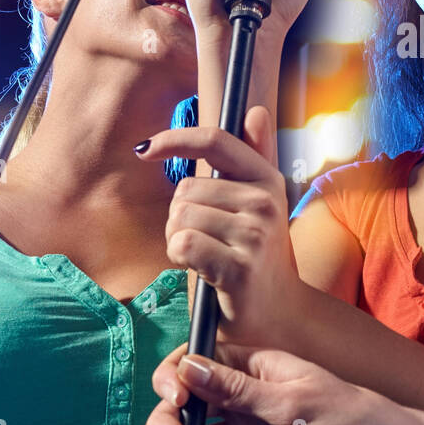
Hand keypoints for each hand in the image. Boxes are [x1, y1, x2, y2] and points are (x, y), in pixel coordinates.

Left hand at [134, 105, 299, 348]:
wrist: (280, 313)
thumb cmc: (258, 257)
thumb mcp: (261, 205)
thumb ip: (257, 157)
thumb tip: (258, 110)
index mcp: (267, 180)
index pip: (216, 141)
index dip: (175, 138)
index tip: (144, 150)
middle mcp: (265, 202)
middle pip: (185, 189)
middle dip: (178, 215)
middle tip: (204, 240)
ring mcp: (254, 234)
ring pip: (180, 217)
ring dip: (177, 239)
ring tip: (205, 257)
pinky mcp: (239, 266)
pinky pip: (183, 244)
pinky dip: (180, 257)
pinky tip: (201, 271)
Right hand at [140, 342, 412, 424]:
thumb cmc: (351, 417)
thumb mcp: (293, 400)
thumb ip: (238, 390)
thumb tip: (189, 366)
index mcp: (255, 369)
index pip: (200, 365)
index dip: (176, 378)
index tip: (173, 398)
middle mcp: (245, 401)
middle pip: (189, 409)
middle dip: (168, 424)